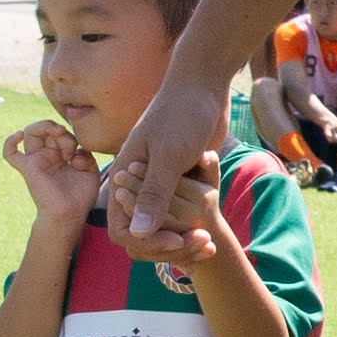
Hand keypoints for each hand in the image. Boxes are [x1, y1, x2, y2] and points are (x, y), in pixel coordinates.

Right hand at [3, 120, 99, 223]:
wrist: (70, 214)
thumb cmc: (80, 196)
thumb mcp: (90, 171)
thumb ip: (85, 154)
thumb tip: (74, 153)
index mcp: (61, 155)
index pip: (61, 133)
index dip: (71, 136)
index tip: (79, 154)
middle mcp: (47, 156)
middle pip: (46, 129)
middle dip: (60, 130)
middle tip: (70, 143)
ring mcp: (36, 161)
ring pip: (30, 132)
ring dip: (44, 127)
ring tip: (57, 133)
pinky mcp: (28, 168)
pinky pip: (9, 154)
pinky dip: (9, 142)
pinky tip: (18, 134)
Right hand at [102, 68, 229, 252]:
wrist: (202, 89)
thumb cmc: (182, 115)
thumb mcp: (170, 155)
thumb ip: (154, 194)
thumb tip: (137, 235)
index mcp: (124, 180)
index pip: (124, 231)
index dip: (148, 243)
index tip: (178, 241)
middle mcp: (137, 187)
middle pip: (144, 237)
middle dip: (172, 247)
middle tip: (204, 243)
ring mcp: (158, 186)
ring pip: (165, 229)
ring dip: (185, 240)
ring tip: (210, 242)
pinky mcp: (178, 183)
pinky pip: (182, 216)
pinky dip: (194, 225)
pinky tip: (213, 229)